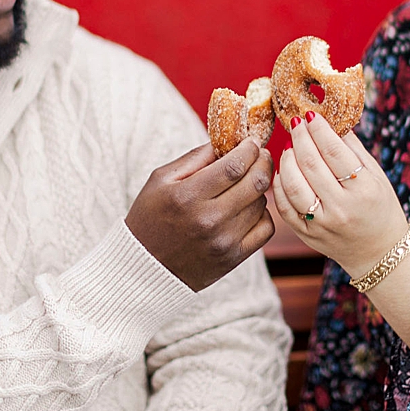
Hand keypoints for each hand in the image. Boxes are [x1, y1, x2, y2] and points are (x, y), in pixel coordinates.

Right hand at [124, 138, 275, 290]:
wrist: (143, 269)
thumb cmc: (149, 218)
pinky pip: (266, 229)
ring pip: (262, 204)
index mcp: (188, 197)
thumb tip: (229, 141)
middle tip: (260, 156)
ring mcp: (223, 242)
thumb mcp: (161, 180)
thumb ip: (195, 157)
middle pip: (255, 183)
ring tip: (246, 184)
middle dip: (263, 162)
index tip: (252, 142)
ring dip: (259, 189)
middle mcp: (209, 220)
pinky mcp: (232, 259)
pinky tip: (248, 209)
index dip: (250, 149)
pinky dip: (263, 215)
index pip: (235, 166)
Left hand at [270, 111, 409, 281]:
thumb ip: (353, 148)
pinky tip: (283, 172)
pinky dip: (280, 187)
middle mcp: (341, 208)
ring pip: (294, 186)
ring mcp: (322, 224)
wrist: (379, 253)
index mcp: (363, 190)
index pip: (335, 152)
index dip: (320, 130)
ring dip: (287, 161)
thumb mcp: (377, 175)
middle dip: (300, 138)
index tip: (311, 114)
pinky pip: (286, 208)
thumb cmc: (381, 207)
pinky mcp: (308, 236)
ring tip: (289, 147)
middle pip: (311, 165)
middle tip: (296, 123)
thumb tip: (331, 120)